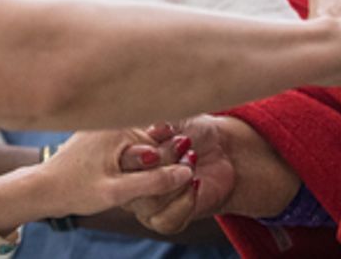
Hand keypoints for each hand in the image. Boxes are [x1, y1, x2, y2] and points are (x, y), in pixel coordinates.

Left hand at [33, 127, 192, 218]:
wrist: (41, 188)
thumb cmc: (75, 190)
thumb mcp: (117, 191)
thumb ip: (154, 182)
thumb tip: (187, 173)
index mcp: (121, 127)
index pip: (162, 147)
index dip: (166, 170)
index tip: (162, 185)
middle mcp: (114, 119)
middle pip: (151, 144)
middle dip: (152, 166)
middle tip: (131, 185)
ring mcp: (105, 124)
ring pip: (138, 147)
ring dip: (139, 165)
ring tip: (117, 181)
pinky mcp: (98, 132)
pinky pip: (125, 146)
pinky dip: (127, 161)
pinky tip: (112, 174)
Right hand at [119, 116, 299, 234]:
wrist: (223, 151)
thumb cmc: (193, 130)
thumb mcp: (178, 121)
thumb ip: (162, 126)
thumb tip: (152, 129)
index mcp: (125, 155)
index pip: (117, 162)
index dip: (135, 157)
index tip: (155, 147)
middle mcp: (130, 182)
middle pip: (131, 187)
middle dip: (161, 166)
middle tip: (183, 145)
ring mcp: (145, 204)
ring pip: (149, 205)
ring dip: (176, 183)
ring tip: (192, 158)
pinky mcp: (165, 220)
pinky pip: (167, 220)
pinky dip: (185, 201)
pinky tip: (196, 183)